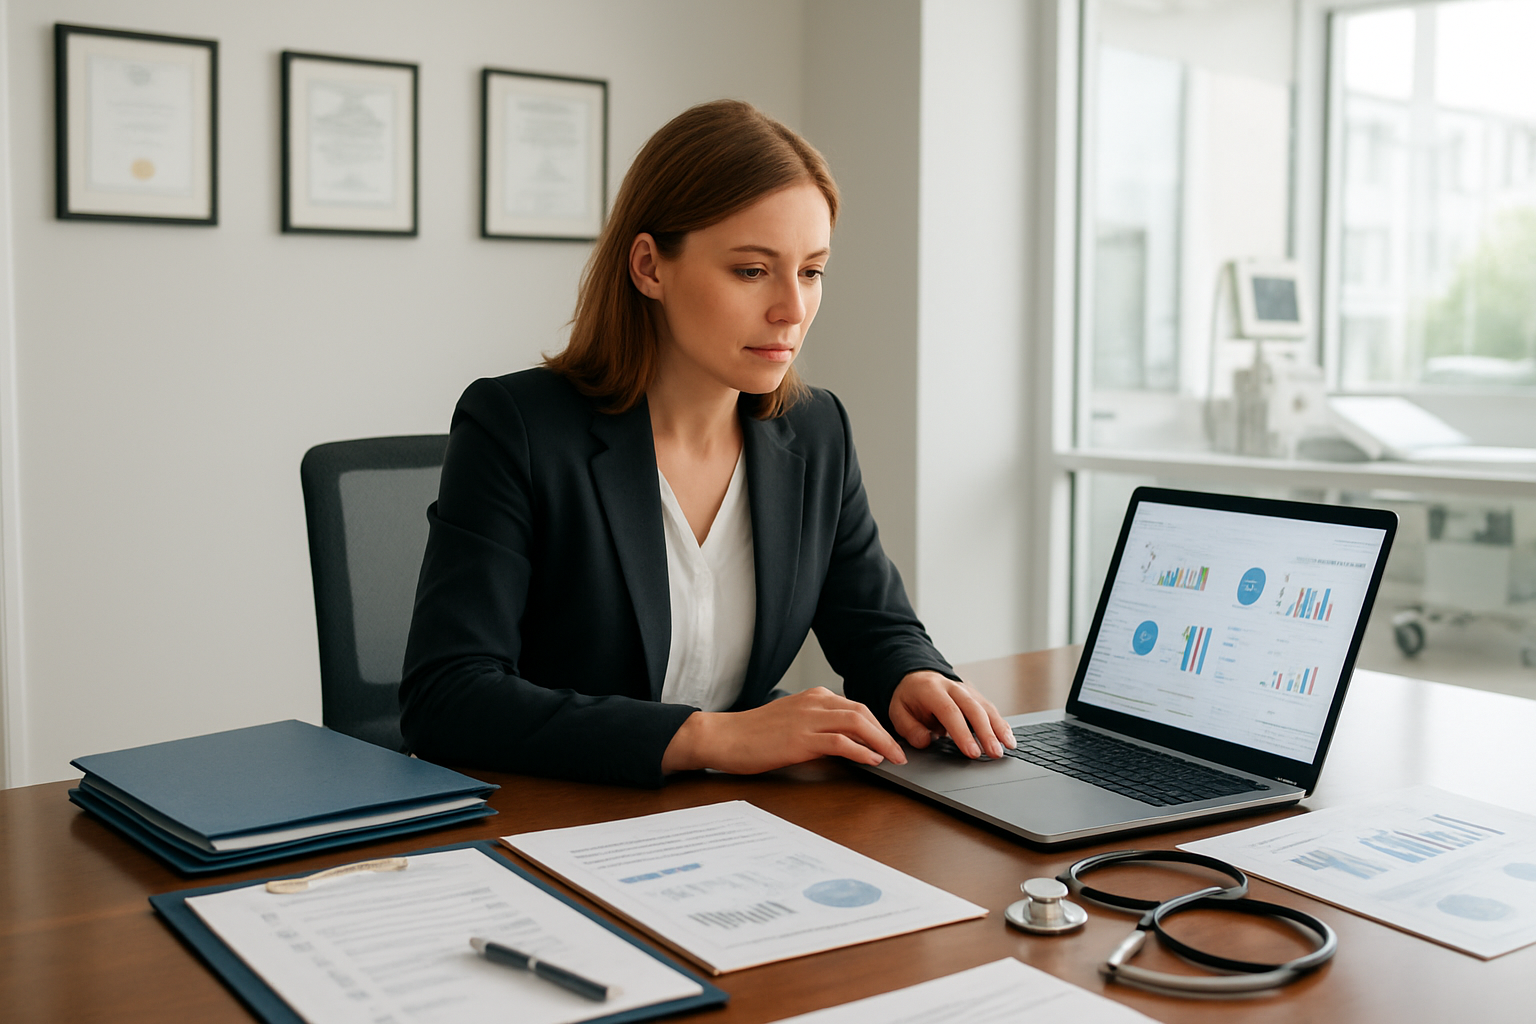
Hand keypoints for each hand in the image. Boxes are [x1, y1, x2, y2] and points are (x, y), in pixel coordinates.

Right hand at [661, 686, 906, 773]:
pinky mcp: (800, 739)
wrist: (724, 736)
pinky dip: (861, 750)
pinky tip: (872, 760)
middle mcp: (813, 702)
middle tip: (901, 753)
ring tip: (894, 758)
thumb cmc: (753, 734)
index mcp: (813, 697)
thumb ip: (817, 726)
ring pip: (857, 722)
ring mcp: (807, 719)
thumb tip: (845, 743)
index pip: (855, 706)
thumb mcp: (791, 722)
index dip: (878, 725)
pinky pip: (840, 741)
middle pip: (862, 711)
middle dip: (886, 732)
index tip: (890, 742)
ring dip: (881, 741)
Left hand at [888, 671, 1015, 759]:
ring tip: (1008, 747)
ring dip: (999, 727)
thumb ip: (910, 729)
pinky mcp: (975, 696)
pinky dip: (1001, 723)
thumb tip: (926, 742)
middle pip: (973, 708)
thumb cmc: (909, 699)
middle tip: (994, 753)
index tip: (972, 752)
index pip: (950, 711)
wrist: (916, 678)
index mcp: (932, 690)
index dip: (962, 732)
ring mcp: (966, 690)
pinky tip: (1008, 738)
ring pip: (986, 707)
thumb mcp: (898, 713)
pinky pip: (990, 709)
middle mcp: (953, 687)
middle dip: (986, 732)